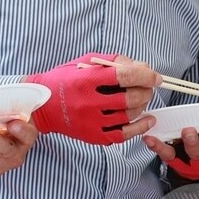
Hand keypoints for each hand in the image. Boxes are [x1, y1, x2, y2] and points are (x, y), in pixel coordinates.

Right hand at [26, 53, 158, 143]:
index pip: (124, 76)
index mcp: (85, 80)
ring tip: (141, 99)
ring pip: (129, 115)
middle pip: (130, 98)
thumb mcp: (85, 62)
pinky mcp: (94, 135)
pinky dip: (140, 127)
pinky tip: (147, 119)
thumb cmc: (64, 80)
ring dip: (142, 105)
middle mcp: (88, 102)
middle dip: (146, 91)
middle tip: (147, 87)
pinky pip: (124, 134)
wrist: (42, 105)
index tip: (155, 77)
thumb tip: (144, 68)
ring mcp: (91, 121)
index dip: (145, 75)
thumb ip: (114, 62)